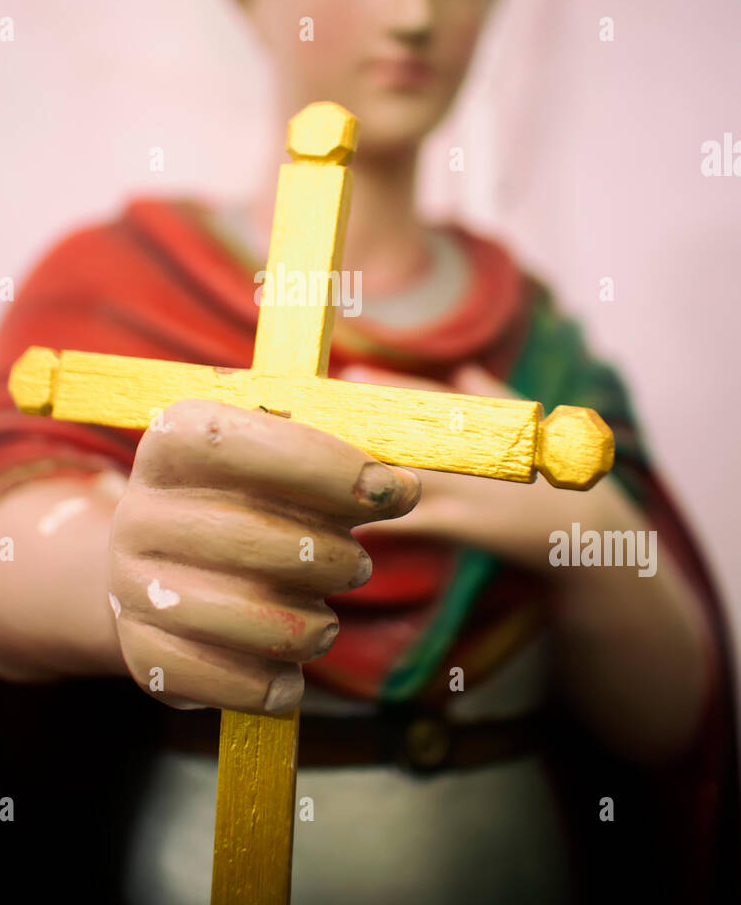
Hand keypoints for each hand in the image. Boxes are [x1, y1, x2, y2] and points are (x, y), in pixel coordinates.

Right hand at [107, 399, 419, 714]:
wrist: (163, 576)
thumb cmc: (248, 506)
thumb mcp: (284, 463)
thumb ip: (341, 464)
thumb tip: (402, 488)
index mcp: (171, 442)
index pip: (237, 444)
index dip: (324, 467)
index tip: (394, 490)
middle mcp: (139, 513)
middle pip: (256, 539)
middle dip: (334, 558)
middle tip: (357, 564)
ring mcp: (134, 590)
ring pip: (255, 621)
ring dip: (315, 626)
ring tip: (321, 617)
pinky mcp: (146, 659)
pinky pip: (237, 684)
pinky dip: (281, 683)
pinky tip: (288, 666)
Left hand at [338, 362, 608, 574]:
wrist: (590, 535)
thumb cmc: (556, 480)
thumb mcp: (533, 430)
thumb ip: (497, 398)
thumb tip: (466, 370)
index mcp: (487, 421)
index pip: (430, 396)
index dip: (388, 385)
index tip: (350, 374)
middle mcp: (473, 446)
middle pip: (406, 426)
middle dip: (361, 419)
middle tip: (314, 411)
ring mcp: (469, 486)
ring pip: (402, 466)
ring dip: (360, 461)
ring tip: (317, 455)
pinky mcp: (468, 526)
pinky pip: (414, 521)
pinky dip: (381, 519)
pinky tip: (346, 519)